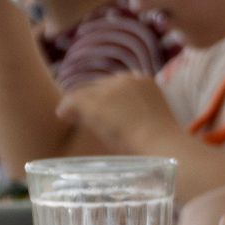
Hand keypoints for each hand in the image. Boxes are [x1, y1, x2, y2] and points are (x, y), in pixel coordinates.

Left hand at [56, 73, 180, 151]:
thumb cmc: (162, 142)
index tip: (102, 110)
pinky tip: (62, 115)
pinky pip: (72, 102)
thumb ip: (138, 111)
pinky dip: (67, 109)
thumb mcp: (153, 119)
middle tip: (81, 114)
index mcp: (145, 81)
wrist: (162, 145)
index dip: (106, 97)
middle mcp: (126, 79)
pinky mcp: (95, 102)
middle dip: (90, 100)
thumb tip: (122, 120)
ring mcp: (110, 89)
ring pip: (85, 93)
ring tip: (68, 115)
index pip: (116, 84)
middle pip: (99, 86)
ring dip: (77, 106)